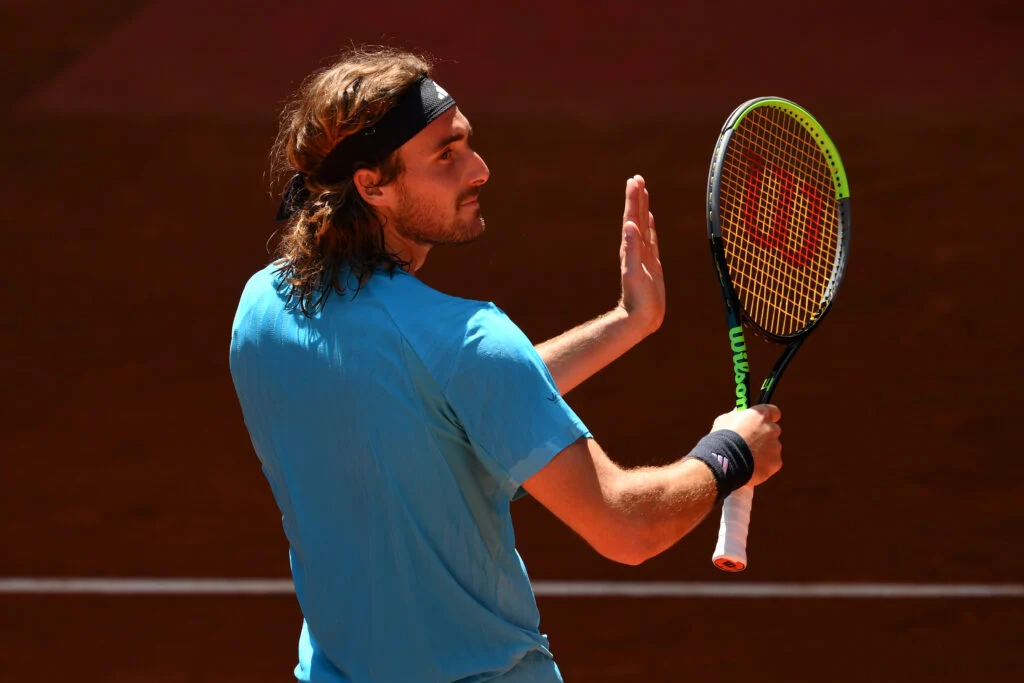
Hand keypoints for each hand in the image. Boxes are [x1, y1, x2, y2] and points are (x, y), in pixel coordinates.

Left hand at [618, 175, 664, 335]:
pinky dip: (650, 227)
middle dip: (637, 197)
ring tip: (643, 192)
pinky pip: (650, 240)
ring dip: (642, 208)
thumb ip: (631, 249)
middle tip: (637, 178)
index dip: (633, 199)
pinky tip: (649, 220)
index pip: (632, 218)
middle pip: (636, 217)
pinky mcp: (650, 263)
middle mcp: (636, 248)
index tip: (634, 180)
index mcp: (631, 248)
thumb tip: (629, 225)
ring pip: (643, 225)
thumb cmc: (637, 299)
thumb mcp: (633, 272)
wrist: (640, 318)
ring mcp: (643, 255)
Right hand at [712, 404, 782, 486]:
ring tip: (745, 457)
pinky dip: (762, 465)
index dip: (768, 417)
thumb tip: (739, 412)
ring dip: (762, 452)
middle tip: (749, 443)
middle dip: (763, 437)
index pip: (774, 412)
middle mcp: (772, 429)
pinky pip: (771, 463)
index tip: (761, 422)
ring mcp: (776, 447)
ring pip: (771, 449)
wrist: (725, 460)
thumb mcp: (726, 420)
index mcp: (761, 415)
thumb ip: (738, 415)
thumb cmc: (723, 438)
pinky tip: (749, 466)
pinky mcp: (776, 462)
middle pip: (772, 431)